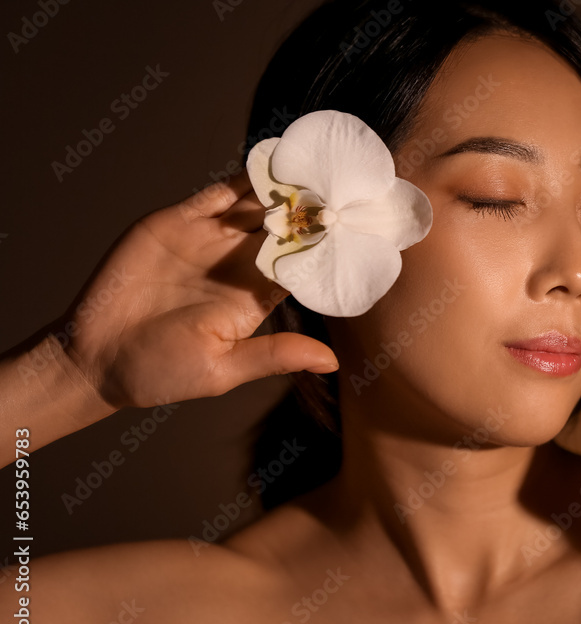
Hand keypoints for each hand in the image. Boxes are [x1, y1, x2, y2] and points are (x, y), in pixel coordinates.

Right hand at [56, 171, 338, 410]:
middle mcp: (237, 264)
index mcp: (255, 297)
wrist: (96, 357)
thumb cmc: (162, 373)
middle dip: (310, 210)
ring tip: (314, 168)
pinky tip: (268, 164)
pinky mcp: (177, 223)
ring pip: (254, 206)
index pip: (299, 264)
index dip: (324, 248)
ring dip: (282, 189)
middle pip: (283, 228)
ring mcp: (208, 240)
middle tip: (342, 188)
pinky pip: (214, 195)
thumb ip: (276, 355)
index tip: (355, 230)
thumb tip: (332, 363)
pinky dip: (240, 179)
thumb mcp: (224, 369)